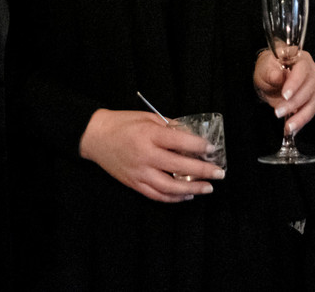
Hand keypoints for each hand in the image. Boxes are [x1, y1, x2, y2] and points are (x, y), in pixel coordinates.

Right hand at [79, 109, 222, 202]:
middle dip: (203, 171)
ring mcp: (139, 172)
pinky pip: (156, 195)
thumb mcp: (148, 117)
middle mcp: (145, 155)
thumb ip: (170, 127)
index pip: (180, 142)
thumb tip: (192, 136)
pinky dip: (174, 198)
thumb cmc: (123, 123)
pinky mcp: (134, 183)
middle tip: (219, 173)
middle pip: (179, 167)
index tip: (213, 149)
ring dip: (192, 189)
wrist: (95, 136)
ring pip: (170, 187)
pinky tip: (187, 195)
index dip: (199, 146)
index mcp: (149, 135)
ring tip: (208, 188)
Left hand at [254, 49, 314, 133]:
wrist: (270, 77)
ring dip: (300, 116)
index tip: (285, 95)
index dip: (295, 82)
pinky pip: (311, 112)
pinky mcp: (313, 99)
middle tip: (278, 112)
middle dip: (294, 102)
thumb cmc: (269, 69)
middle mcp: (312, 71)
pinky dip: (301, 121)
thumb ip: (271, 73)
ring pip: (312, 102)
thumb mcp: (264, 69)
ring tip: (287, 126)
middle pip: (309, 87)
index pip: (302, 69)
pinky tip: (292, 128)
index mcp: (301, 58)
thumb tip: (278, 76)